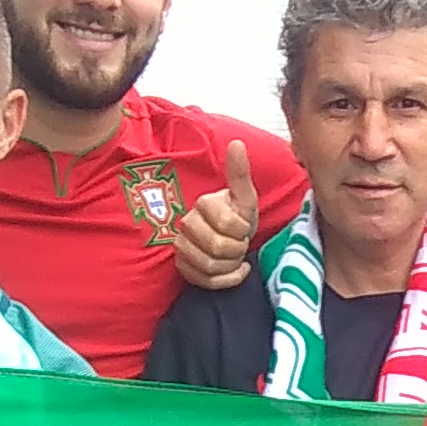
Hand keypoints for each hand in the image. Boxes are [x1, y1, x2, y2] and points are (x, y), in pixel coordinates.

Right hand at [174, 140, 261, 290]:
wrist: (228, 237)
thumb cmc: (238, 217)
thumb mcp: (244, 198)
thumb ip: (240, 174)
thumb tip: (236, 143)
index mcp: (203, 204)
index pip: (227, 224)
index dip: (242, 230)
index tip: (245, 228)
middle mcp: (187, 225)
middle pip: (216, 248)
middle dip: (237, 250)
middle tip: (241, 244)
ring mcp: (182, 247)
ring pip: (209, 266)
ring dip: (231, 265)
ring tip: (236, 256)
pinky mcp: (182, 268)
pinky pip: (205, 282)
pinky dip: (227, 280)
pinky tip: (236, 271)